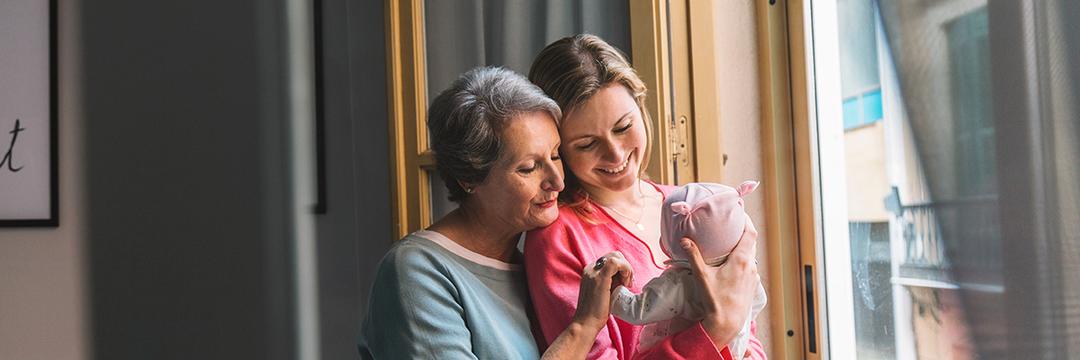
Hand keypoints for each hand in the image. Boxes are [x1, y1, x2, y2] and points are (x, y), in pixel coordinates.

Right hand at [572, 251, 633, 331]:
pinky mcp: (599, 278)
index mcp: (590, 271)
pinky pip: (615, 262)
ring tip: (626, 284)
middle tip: (628, 283)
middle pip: (614, 255)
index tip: (626, 283)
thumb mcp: (605, 291)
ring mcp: (593, 272)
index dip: (622, 268)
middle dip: (625, 266)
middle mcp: (590, 269)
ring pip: (616, 256)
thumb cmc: (596, 312)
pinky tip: (626, 283)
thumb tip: (625, 274)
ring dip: (626, 268)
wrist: (586, 323)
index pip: (610, 259)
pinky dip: (625, 269)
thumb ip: (612, 280)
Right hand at [684, 215, 759, 345]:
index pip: (750, 233)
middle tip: (731, 224)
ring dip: (743, 247)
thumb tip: (684, 239)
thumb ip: (693, 256)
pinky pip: (750, 267)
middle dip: (743, 232)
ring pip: (751, 255)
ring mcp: (753, 277)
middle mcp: (751, 266)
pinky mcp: (752, 286)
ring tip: (730, 242)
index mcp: (741, 260)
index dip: (746, 220)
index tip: (739, 212)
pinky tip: (732, 263)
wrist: (726, 324)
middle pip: (751, 242)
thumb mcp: (702, 276)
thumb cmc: (715, 300)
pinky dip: (743, 260)